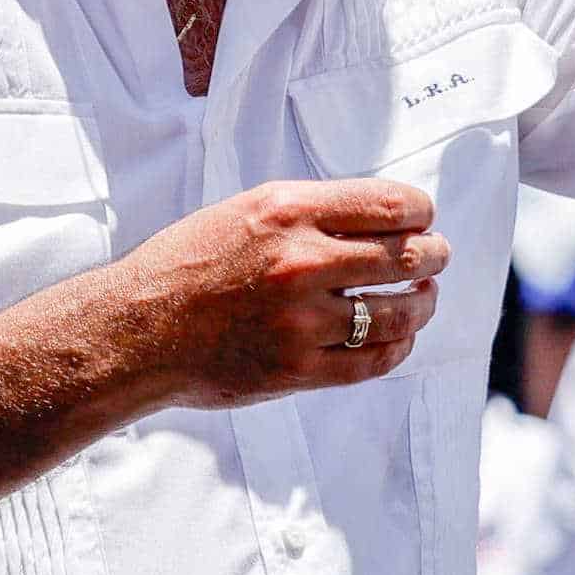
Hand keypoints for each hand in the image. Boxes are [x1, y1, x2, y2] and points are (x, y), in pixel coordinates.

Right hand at [75, 179, 445, 411]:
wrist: (138, 328)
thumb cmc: (188, 263)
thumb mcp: (244, 209)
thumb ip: (310, 210)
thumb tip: (380, 216)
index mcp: (287, 211)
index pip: (389, 205)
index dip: (421, 212)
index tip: (423, 218)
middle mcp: (301, 262)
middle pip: (406, 256)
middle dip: (434, 256)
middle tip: (436, 257)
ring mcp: (301, 321)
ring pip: (398, 312)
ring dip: (423, 304)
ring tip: (423, 299)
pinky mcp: (298, 369)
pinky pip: (373, 360)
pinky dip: (397, 346)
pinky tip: (398, 336)